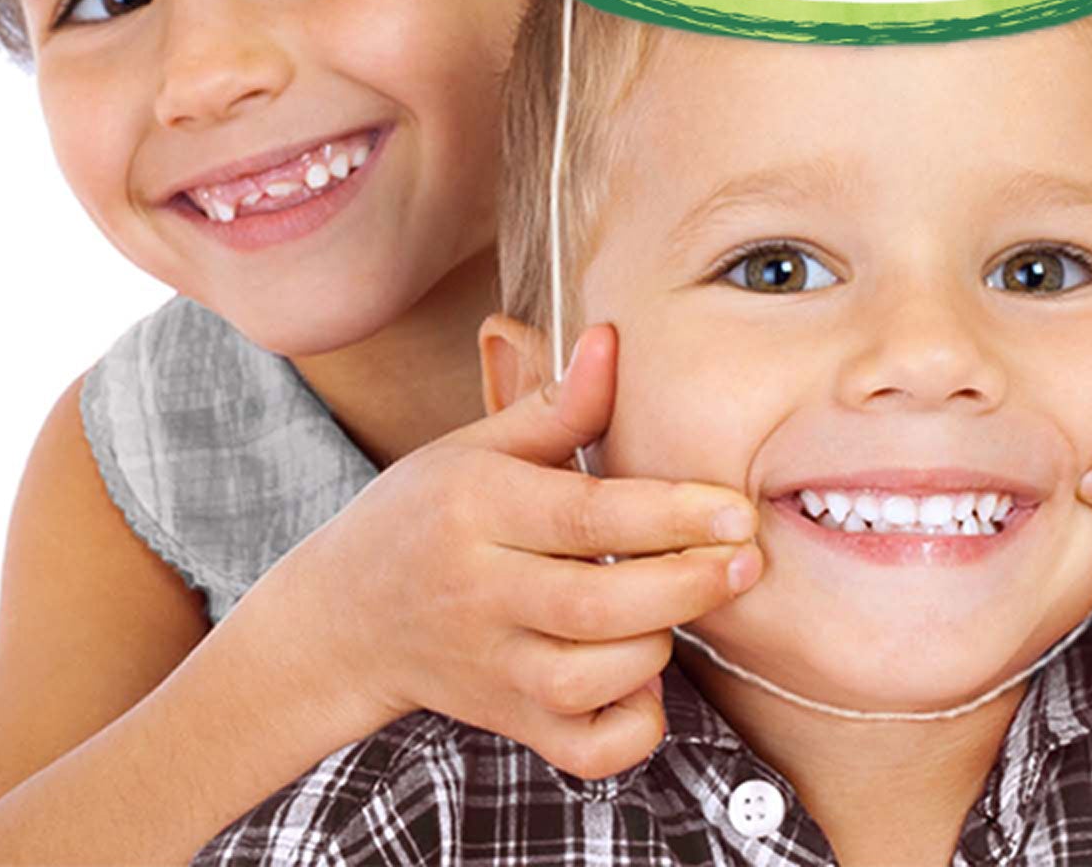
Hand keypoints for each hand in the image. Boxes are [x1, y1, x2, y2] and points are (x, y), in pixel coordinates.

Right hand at [259, 325, 761, 778]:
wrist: (344, 617)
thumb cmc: (423, 515)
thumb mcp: (475, 446)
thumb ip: (555, 405)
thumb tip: (612, 340)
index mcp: (475, 508)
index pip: (586, 514)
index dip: (671, 513)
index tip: (735, 508)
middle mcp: (479, 593)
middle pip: (598, 604)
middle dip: (688, 584)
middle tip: (747, 559)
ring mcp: (491, 668)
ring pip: (592, 679)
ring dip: (656, 647)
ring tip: (678, 605)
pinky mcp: (508, 722)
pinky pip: (586, 749)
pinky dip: (633, 727)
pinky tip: (644, 680)